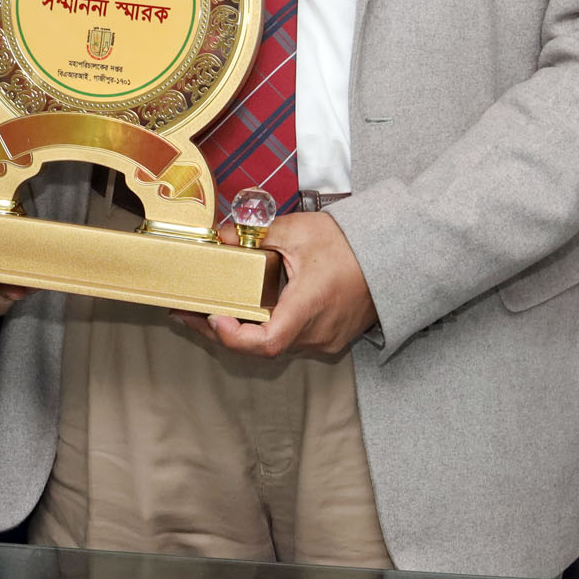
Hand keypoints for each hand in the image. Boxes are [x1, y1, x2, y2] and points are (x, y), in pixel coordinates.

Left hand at [173, 212, 374, 357]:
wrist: (393, 256)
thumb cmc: (350, 244)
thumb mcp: (299, 230)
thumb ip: (256, 234)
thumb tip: (219, 237)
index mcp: (309, 307)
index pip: (268, 343)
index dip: (234, 336)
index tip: (212, 316)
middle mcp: (316, 332)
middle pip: (259, 348)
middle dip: (218, 333)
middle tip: (186, 314)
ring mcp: (323, 340)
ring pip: (271, 347)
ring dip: (238, 332)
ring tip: (206, 310)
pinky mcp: (326, 338)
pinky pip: (287, 340)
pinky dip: (260, 329)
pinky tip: (241, 313)